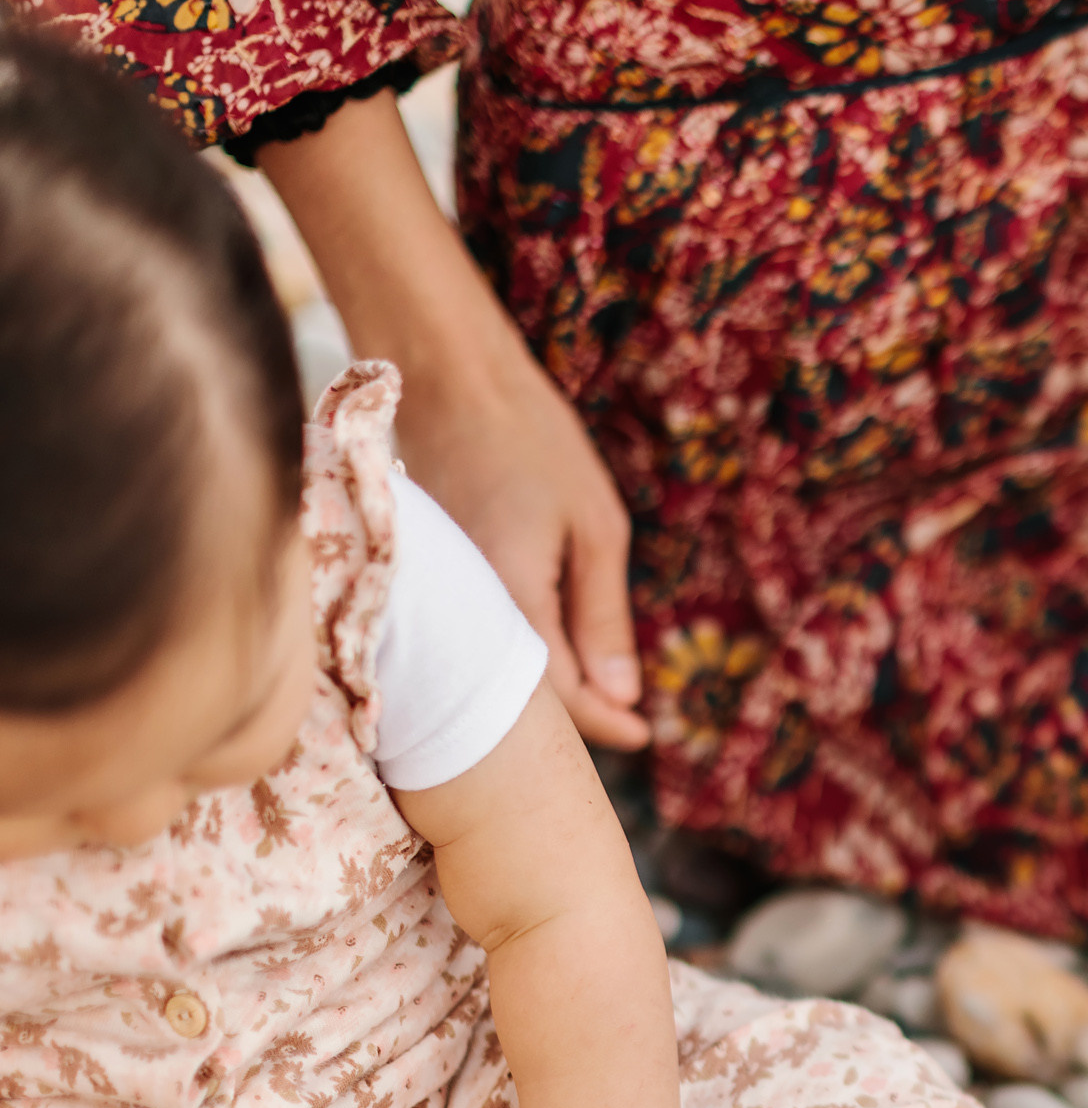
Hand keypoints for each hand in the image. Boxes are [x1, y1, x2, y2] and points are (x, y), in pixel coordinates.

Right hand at [398, 359, 651, 750]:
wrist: (444, 373)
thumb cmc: (531, 440)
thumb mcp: (595, 528)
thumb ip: (603, 617)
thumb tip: (623, 695)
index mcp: (509, 604)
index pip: (558, 698)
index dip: (604, 724)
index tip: (644, 735)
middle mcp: (458, 614)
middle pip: (518, 698)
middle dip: (574, 715)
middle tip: (625, 720)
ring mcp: (434, 597)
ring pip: (490, 670)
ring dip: (540, 687)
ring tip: (594, 692)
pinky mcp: (423, 578)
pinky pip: (468, 637)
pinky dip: (508, 651)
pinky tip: (539, 646)